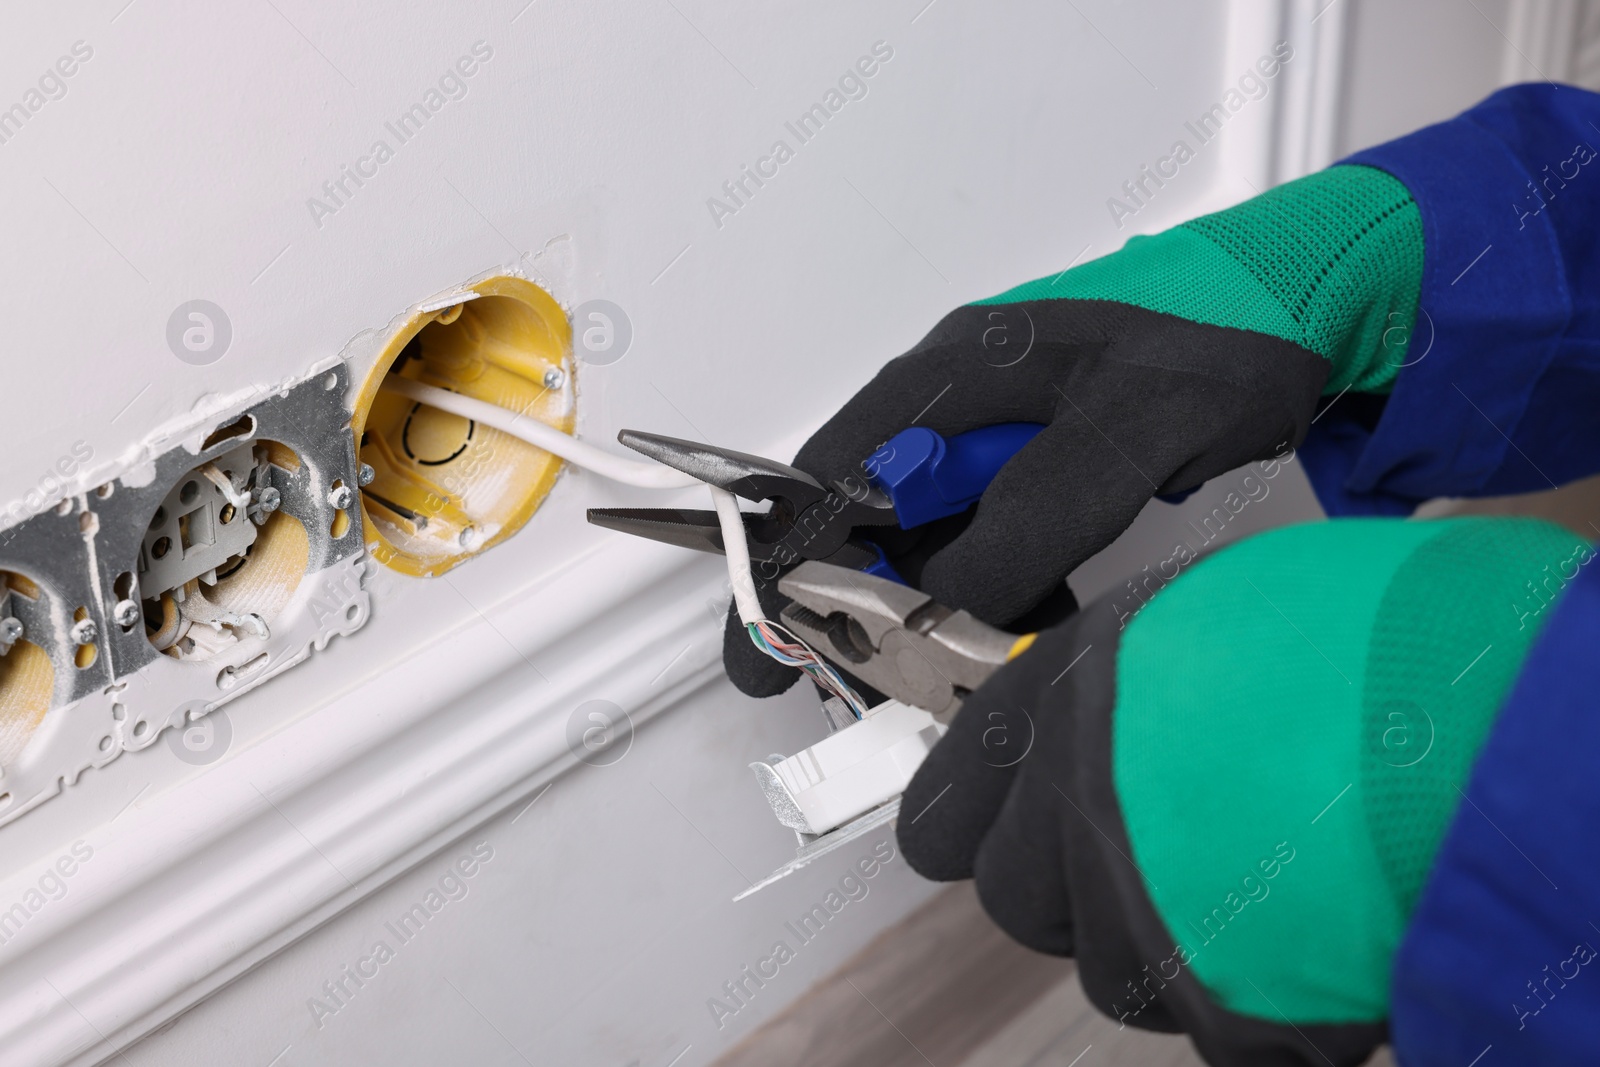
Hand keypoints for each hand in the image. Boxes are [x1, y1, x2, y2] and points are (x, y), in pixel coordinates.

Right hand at [724, 163, 1423, 697]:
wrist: (1312, 301)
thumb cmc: (1221, 346)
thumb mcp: (1128, 431)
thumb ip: (1034, 515)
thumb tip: (949, 602)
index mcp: (948, 380)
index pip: (827, 481)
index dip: (786, 569)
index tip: (770, 655)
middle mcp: (954, 405)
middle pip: (870, 520)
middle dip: (871, 604)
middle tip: (896, 681)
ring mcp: (998, 431)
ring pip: (932, 535)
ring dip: (945, 602)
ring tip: (985, 654)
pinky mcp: (1042, 457)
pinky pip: (990, 534)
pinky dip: (1002, 585)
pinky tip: (1046, 612)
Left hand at [897, 516, 1584, 1065]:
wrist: (1463, 717)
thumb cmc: (1356, 635)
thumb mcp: (1208, 612)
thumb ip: (1130, 684)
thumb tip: (1116, 717)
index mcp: (1056, 707)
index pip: (940, 813)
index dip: (976, 823)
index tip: (1003, 825)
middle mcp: (1069, 816)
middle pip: (1019, 901)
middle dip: (1076, 885)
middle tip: (1168, 844)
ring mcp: (1134, 919)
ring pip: (1112, 972)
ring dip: (1170, 943)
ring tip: (1270, 873)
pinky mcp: (1216, 1009)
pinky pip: (1212, 1029)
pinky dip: (1258, 1005)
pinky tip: (1316, 935)